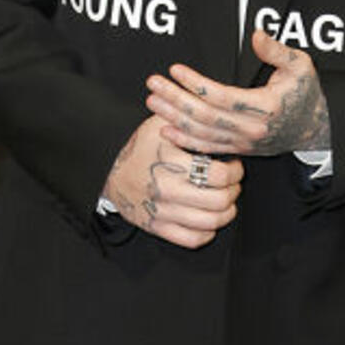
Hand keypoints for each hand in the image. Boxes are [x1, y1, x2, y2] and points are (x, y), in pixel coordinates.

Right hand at [102, 115, 241, 248]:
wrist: (109, 174)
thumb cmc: (141, 148)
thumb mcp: (159, 125)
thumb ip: (186, 117)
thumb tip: (213, 105)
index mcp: (171, 162)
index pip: (220, 175)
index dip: (235, 171)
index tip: (233, 165)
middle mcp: (167, 189)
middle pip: (219, 201)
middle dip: (233, 191)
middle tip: (232, 183)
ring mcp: (162, 211)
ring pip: (210, 222)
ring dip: (225, 212)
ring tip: (225, 200)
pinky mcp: (157, 228)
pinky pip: (192, 239)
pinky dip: (207, 232)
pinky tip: (208, 219)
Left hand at [145, 28, 330, 157]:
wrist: (314, 130)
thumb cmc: (305, 94)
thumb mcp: (300, 67)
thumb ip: (277, 50)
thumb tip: (256, 34)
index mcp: (264, 107)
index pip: (221, 97)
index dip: (195, 84)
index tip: (176, 70)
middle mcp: (251, 129)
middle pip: (205, 116)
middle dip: (176, 99)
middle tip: (153, 84)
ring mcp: (243, 142)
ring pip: (201, 133)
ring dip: (174, 117)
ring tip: (152, 102)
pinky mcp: (239, 149)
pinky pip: (207, 147)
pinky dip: (184, 139)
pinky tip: (166, 129)